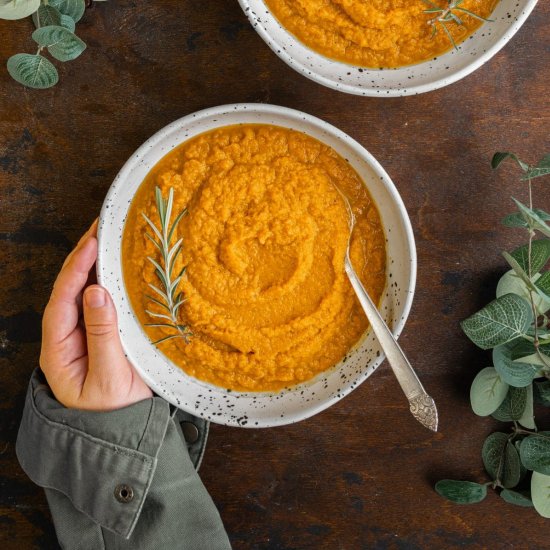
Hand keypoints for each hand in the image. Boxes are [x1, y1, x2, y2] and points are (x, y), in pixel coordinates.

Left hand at [40, 220, 152, 410]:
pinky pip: (104, 301)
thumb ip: (101, 334)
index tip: (92, 242)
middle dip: (83, 256)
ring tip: (109, 238)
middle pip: (70, 288)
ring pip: (87, 292)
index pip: (62, 299)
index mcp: (58, 349)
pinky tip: (120, 266)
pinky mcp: (103, 333)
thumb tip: (96, 292)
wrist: (125, 431)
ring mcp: (84, 333)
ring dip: (97, 264)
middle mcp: (67, 336)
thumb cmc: (114, 411)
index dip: (76, 268)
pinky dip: (111, 280)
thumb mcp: (108, 376)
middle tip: (101, 227)